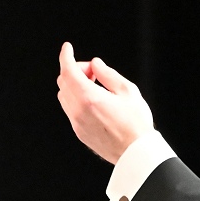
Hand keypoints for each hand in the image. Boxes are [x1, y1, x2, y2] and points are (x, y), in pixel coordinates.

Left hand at [55, 42, 154, 163]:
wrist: (135, 153)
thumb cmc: (136, 122)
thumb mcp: (127, 91)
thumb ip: (108, 74)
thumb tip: (95, 63)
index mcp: (89, 98)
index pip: (68, 70)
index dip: (66, 55)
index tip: (67, 47)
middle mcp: (78, 111)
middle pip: (63, 81)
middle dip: (75, 70)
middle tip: (94, 73)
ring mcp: (76, 123)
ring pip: (64, 95)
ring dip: (74, 85)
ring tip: (96, 86)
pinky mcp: (79, 132)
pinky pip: (70, 109)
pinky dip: (76, 98)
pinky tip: (94, 100)